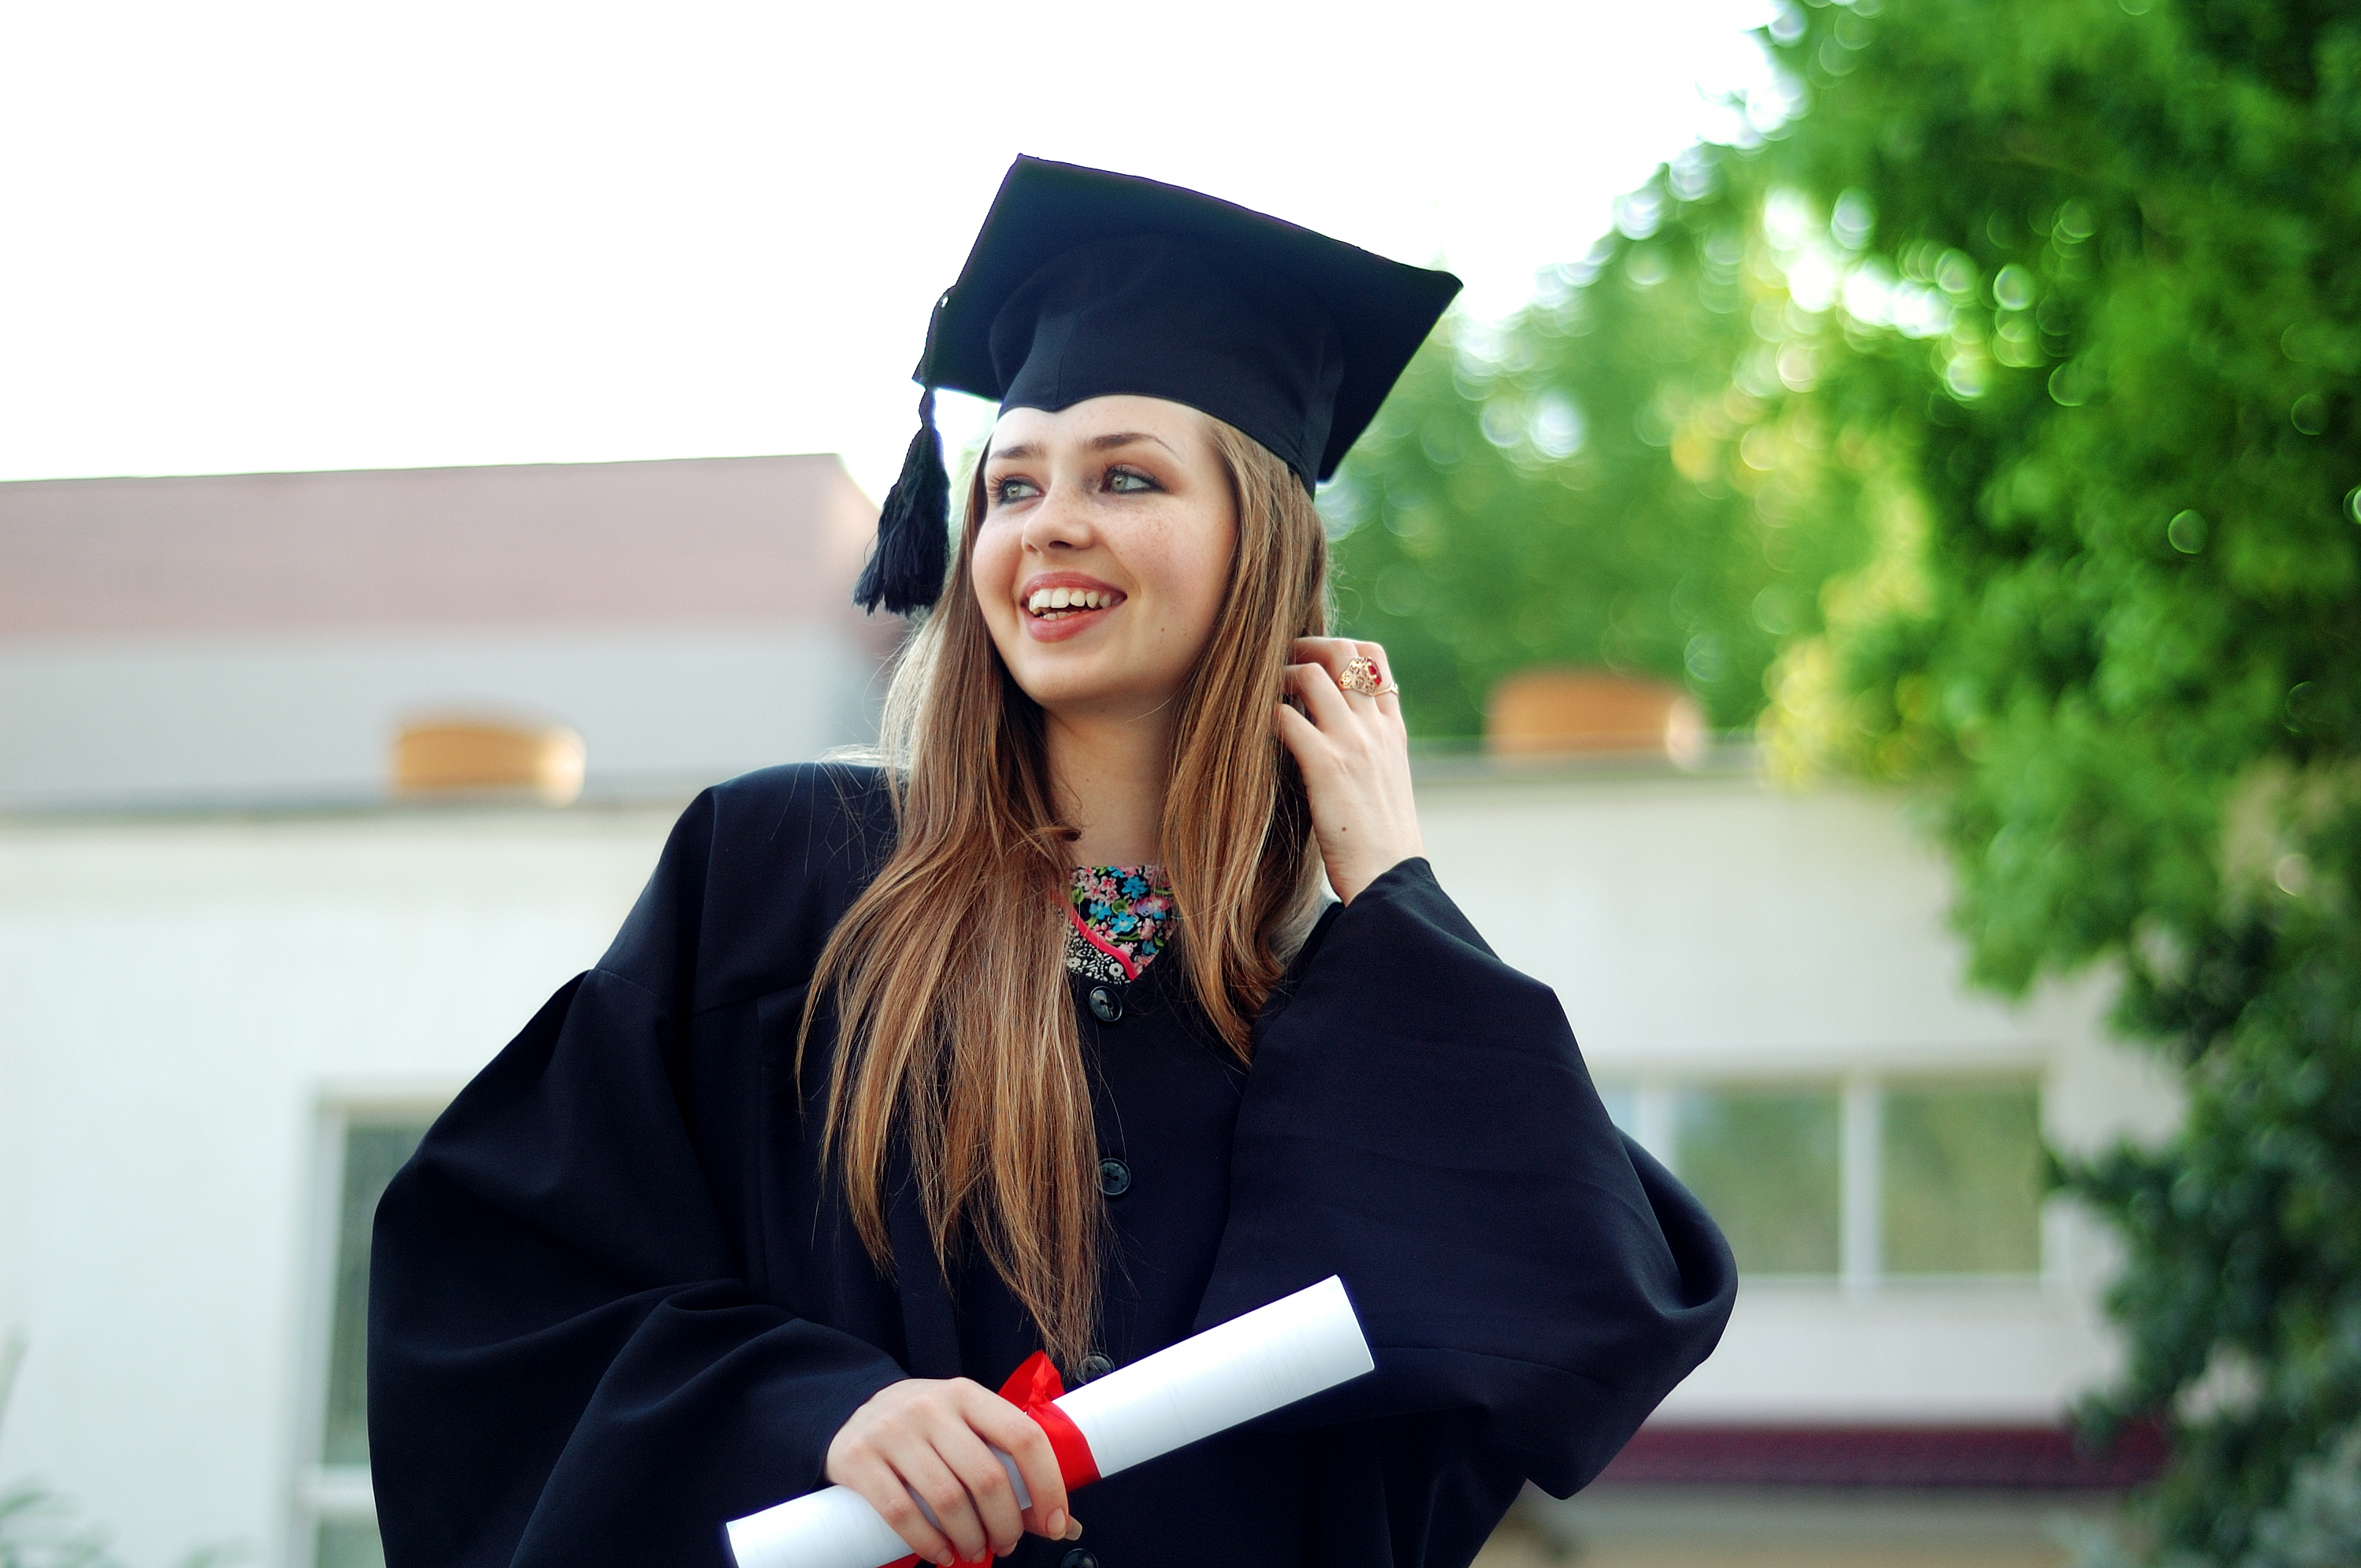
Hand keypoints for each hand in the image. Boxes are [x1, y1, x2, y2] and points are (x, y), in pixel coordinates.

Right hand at [824, 1378, 1077, 1564]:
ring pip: (947, 1499)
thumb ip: (1010, 1471)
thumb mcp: (968, 1431)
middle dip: (1006, 1523)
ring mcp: (892, 1430)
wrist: (854, 1413)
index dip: (1048, 1485)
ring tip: (975, 1551)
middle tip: (1006, 1543)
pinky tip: (941, 1555)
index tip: (1056, 1523)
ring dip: (971, 1539)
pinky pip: (901, 1512)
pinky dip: (929, 1544)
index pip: (1024, 1436)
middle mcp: (931, 1406)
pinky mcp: (858, 1458)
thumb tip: (1065, 1526)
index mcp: (968, 1395)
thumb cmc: (927, 1430)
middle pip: (987, 1476)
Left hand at [1274, 637, 1424, 903]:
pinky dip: (1264, 713)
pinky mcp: (1327, 765)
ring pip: (1311, 674)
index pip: (1374, 657)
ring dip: (1278, 676)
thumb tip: (1330, 734)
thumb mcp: (1386, 783)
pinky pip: (1286, 717)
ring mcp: (1353, 743)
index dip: (1338, 646)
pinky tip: (1252, 729)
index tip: (1310, 661)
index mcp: (1392, 729)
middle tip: (1277, 664)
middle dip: (1304, 645)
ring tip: (1260, 695)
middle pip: (1342, 650)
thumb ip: (1367, 751)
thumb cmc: (1380, 842)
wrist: (1389, 879)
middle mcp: (1375, 727)